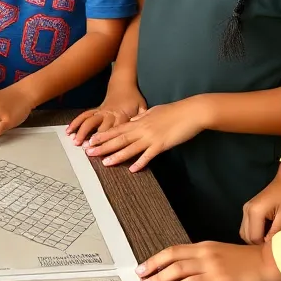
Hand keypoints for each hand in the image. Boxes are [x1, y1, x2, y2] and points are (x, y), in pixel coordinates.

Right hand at [67, 86, 147, 145]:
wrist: (124, 84)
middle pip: (99, 127)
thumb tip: (144, 129)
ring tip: (75, 141)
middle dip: (92, 138)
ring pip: (89, 121)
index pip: (115, 130)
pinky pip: (84, 115)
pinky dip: (76, 122)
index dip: (108, 139)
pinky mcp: (96, 110)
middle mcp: (109, 114)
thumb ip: (142, 118)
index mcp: (122, 115)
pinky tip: (69, 130)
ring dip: (81, 131)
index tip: (103, 148)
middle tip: (86, 149)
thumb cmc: (134, 98)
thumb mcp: (142, 107)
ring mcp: (101, 112)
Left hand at [85, 99, 204, 171]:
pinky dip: (140, 162)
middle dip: (103, 146)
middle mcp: (142, 128)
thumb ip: (142, 116)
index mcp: (140, 121)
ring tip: (104, 163)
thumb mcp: (154, 111)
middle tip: (89, 153)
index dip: (104, 135)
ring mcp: (151, 137)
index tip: (91, 140)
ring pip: (130, 148)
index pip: (118, 129)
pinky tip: (133, 169)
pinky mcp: (162, 144)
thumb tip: (134, 118)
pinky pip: (149, 155)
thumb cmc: (174, 111)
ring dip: (117, 156)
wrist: (191, 112)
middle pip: (119, 139)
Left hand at [137, 241, 280, 280]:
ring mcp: (216, 272)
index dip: (154, 260)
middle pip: (175, 266)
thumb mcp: (217, 250)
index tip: (142, 269)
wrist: (267, 262)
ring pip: (187, 280)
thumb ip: (198, 256)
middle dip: (157, 275)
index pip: (172, 252)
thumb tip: (176, 266)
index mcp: (203, 247)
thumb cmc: (243, 258)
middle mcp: (207, 258)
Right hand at [241, 163, 280, 243]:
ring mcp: (245, 209)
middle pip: (246, 237)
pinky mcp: (247, 210)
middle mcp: (246, 210)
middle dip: (259, 244)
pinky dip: (254, 233)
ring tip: (270, 238)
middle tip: (273, 245)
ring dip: (256, 239)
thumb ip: (276, 232)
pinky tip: (266, 232)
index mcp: (254, 211)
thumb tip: (269, 247)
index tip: (276, 246)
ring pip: (244, 233)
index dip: (264, 246)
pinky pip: (247, 227)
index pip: (254, 238)